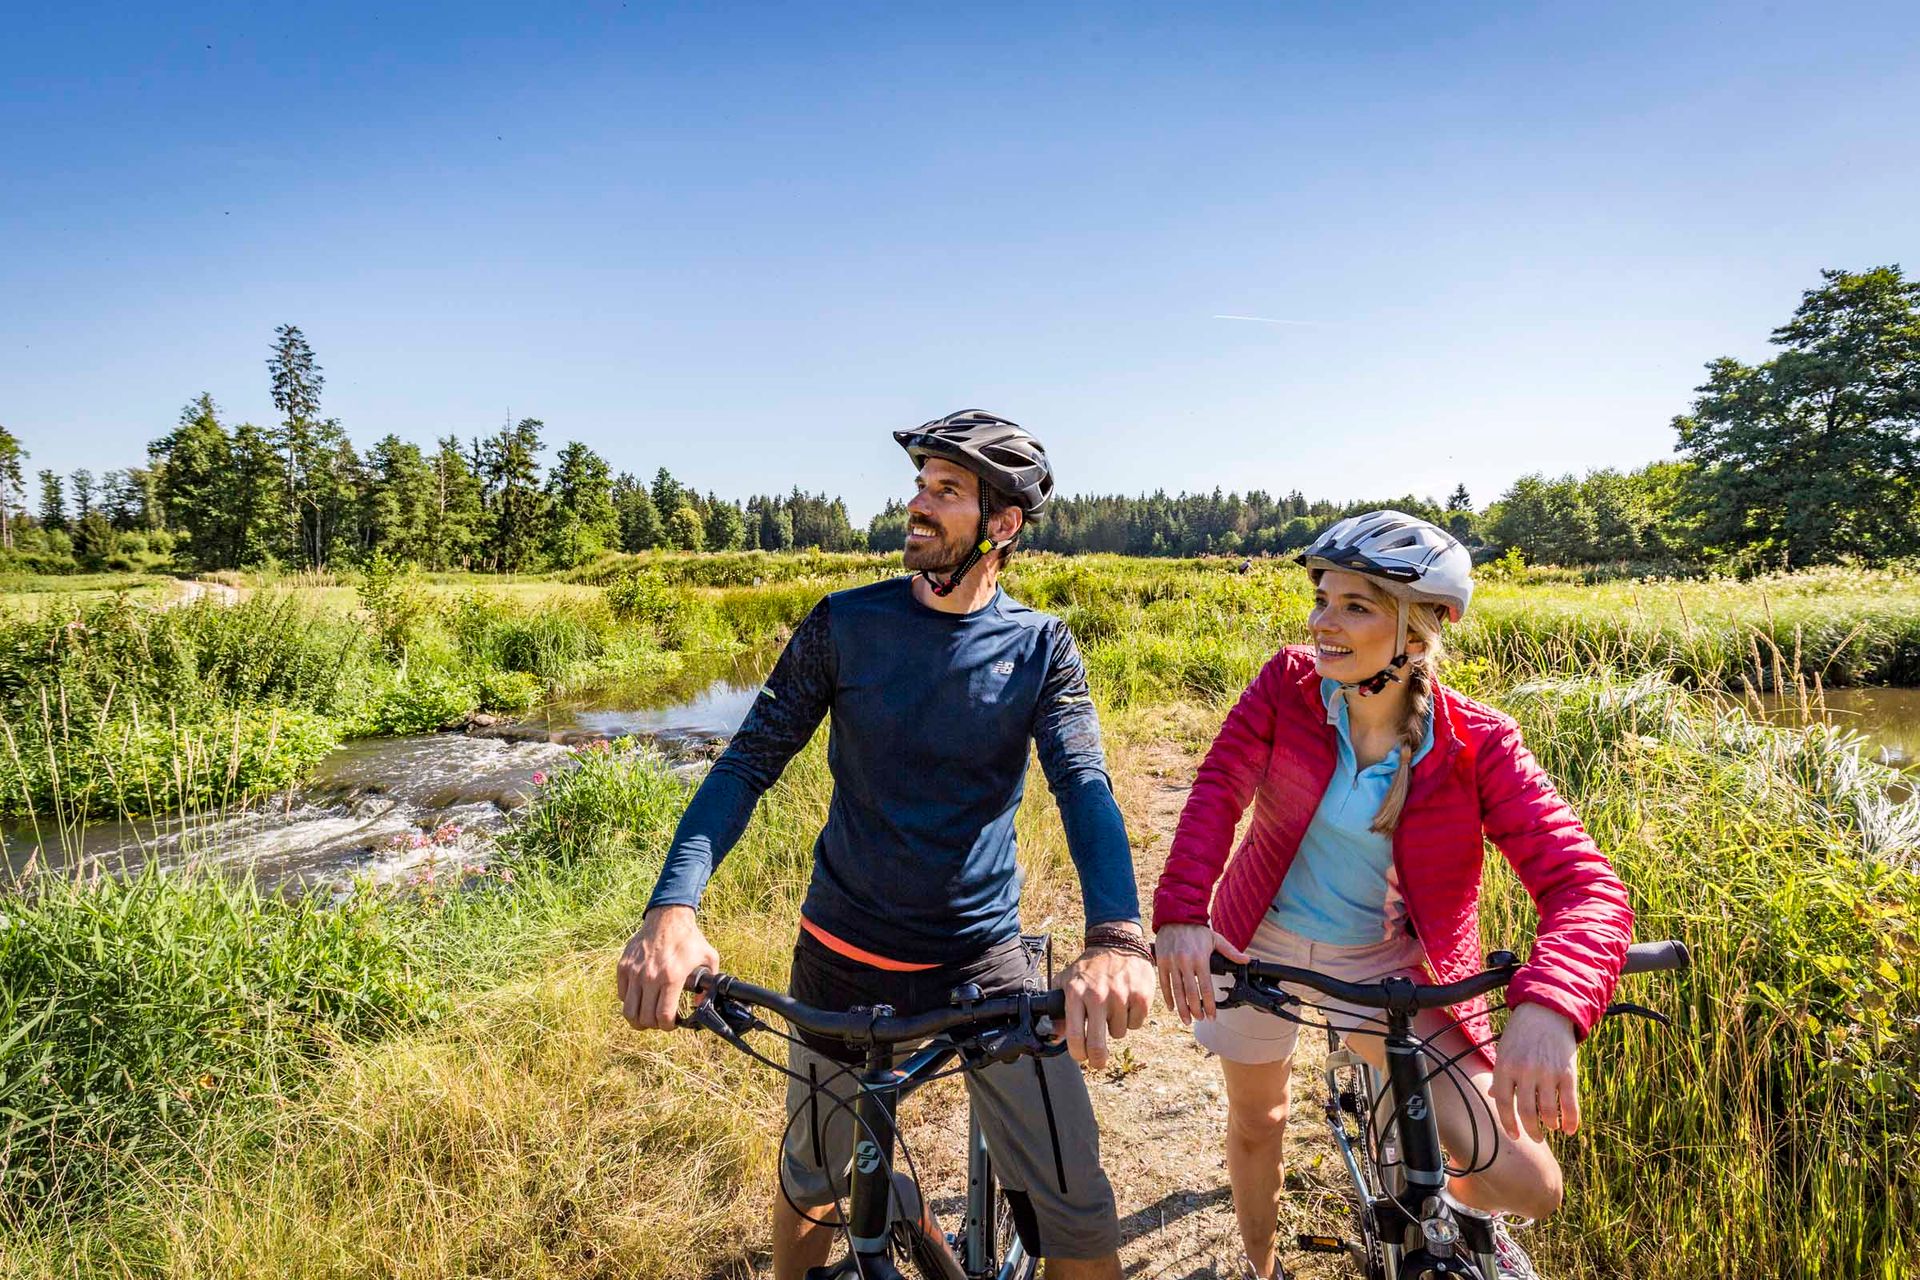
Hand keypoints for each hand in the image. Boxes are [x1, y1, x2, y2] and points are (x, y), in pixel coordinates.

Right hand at [616, 905, 720, 1030]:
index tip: (672, 1023)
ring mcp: (634, 972)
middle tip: (660, 1020)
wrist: (667, 917)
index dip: (668, 1026)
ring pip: (628, 1011)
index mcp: (672, 977)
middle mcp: (650, 977)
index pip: (663, 1016)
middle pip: (645, 1018)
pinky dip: (630, 1001)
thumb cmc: (689, 938)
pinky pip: (622, 995)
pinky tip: (641, 997)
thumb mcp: (709, 959)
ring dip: (638, 1019)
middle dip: (654, 1025)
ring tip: (646, 1016)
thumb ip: (709, 984)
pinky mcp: (624, 966)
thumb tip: (699, 1005)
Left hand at [1055, 932, 1153, 1069]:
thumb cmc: (1089, 967)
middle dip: (1097, 1059)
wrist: (1117, 944)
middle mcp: (1098, 996)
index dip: (1078, 1053)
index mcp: (1076, 993)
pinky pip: (1136, 1024)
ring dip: (1116, 1027)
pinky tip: (1127, 1003)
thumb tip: (1055, 1038)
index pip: (1074, 1035)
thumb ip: (1058, 1010)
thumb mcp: (1067, 982)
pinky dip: (1132, 1018)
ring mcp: (1121, 996)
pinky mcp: (1141, 996)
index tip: (1081, 1057)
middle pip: (1098, 1044)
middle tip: (1098, 1061)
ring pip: (1119, 1033)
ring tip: (1113, 1008)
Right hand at [1153, 923, 1248, 1024]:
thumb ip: (1231, 951)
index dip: (1209, 1004)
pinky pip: (1164, 983)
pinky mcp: (1161, 962)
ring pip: (1177, 991)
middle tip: (1200, 1020)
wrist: (1175, 916)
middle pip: (1191, 993)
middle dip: (1196, 1009)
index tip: (1212, 1016)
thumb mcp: (1216, 939)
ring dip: (1182, 1008)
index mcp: (1200, 958)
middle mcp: (1185, 962)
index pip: (1206, 988)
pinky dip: (1168, 997)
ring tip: (1187, 1019)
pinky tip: (1172, 1007)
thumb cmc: (1196, 929)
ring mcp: (1172, 963)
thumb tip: (1247, 960)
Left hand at [1489, 1002, 1580, 1140]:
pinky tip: (1569, 1130)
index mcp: (1505, 1066)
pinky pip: (1570, 1104)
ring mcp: (1547, 1072)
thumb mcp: (1505, 1050)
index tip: (1515, 1136)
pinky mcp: (1568, 1072)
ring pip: (1548, 1111)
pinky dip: (1571, 1121)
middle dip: (1531, 1130)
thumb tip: (1492, 1096)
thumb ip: (1501, 1074)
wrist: (1547, 1010)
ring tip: (1551, 1127)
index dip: (1508, 1124)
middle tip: (1535, 1138)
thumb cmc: (1522, 1032)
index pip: (1503, 1103)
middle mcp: (1525, 1071)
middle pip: (1526, 1111)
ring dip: (1550, 1125)